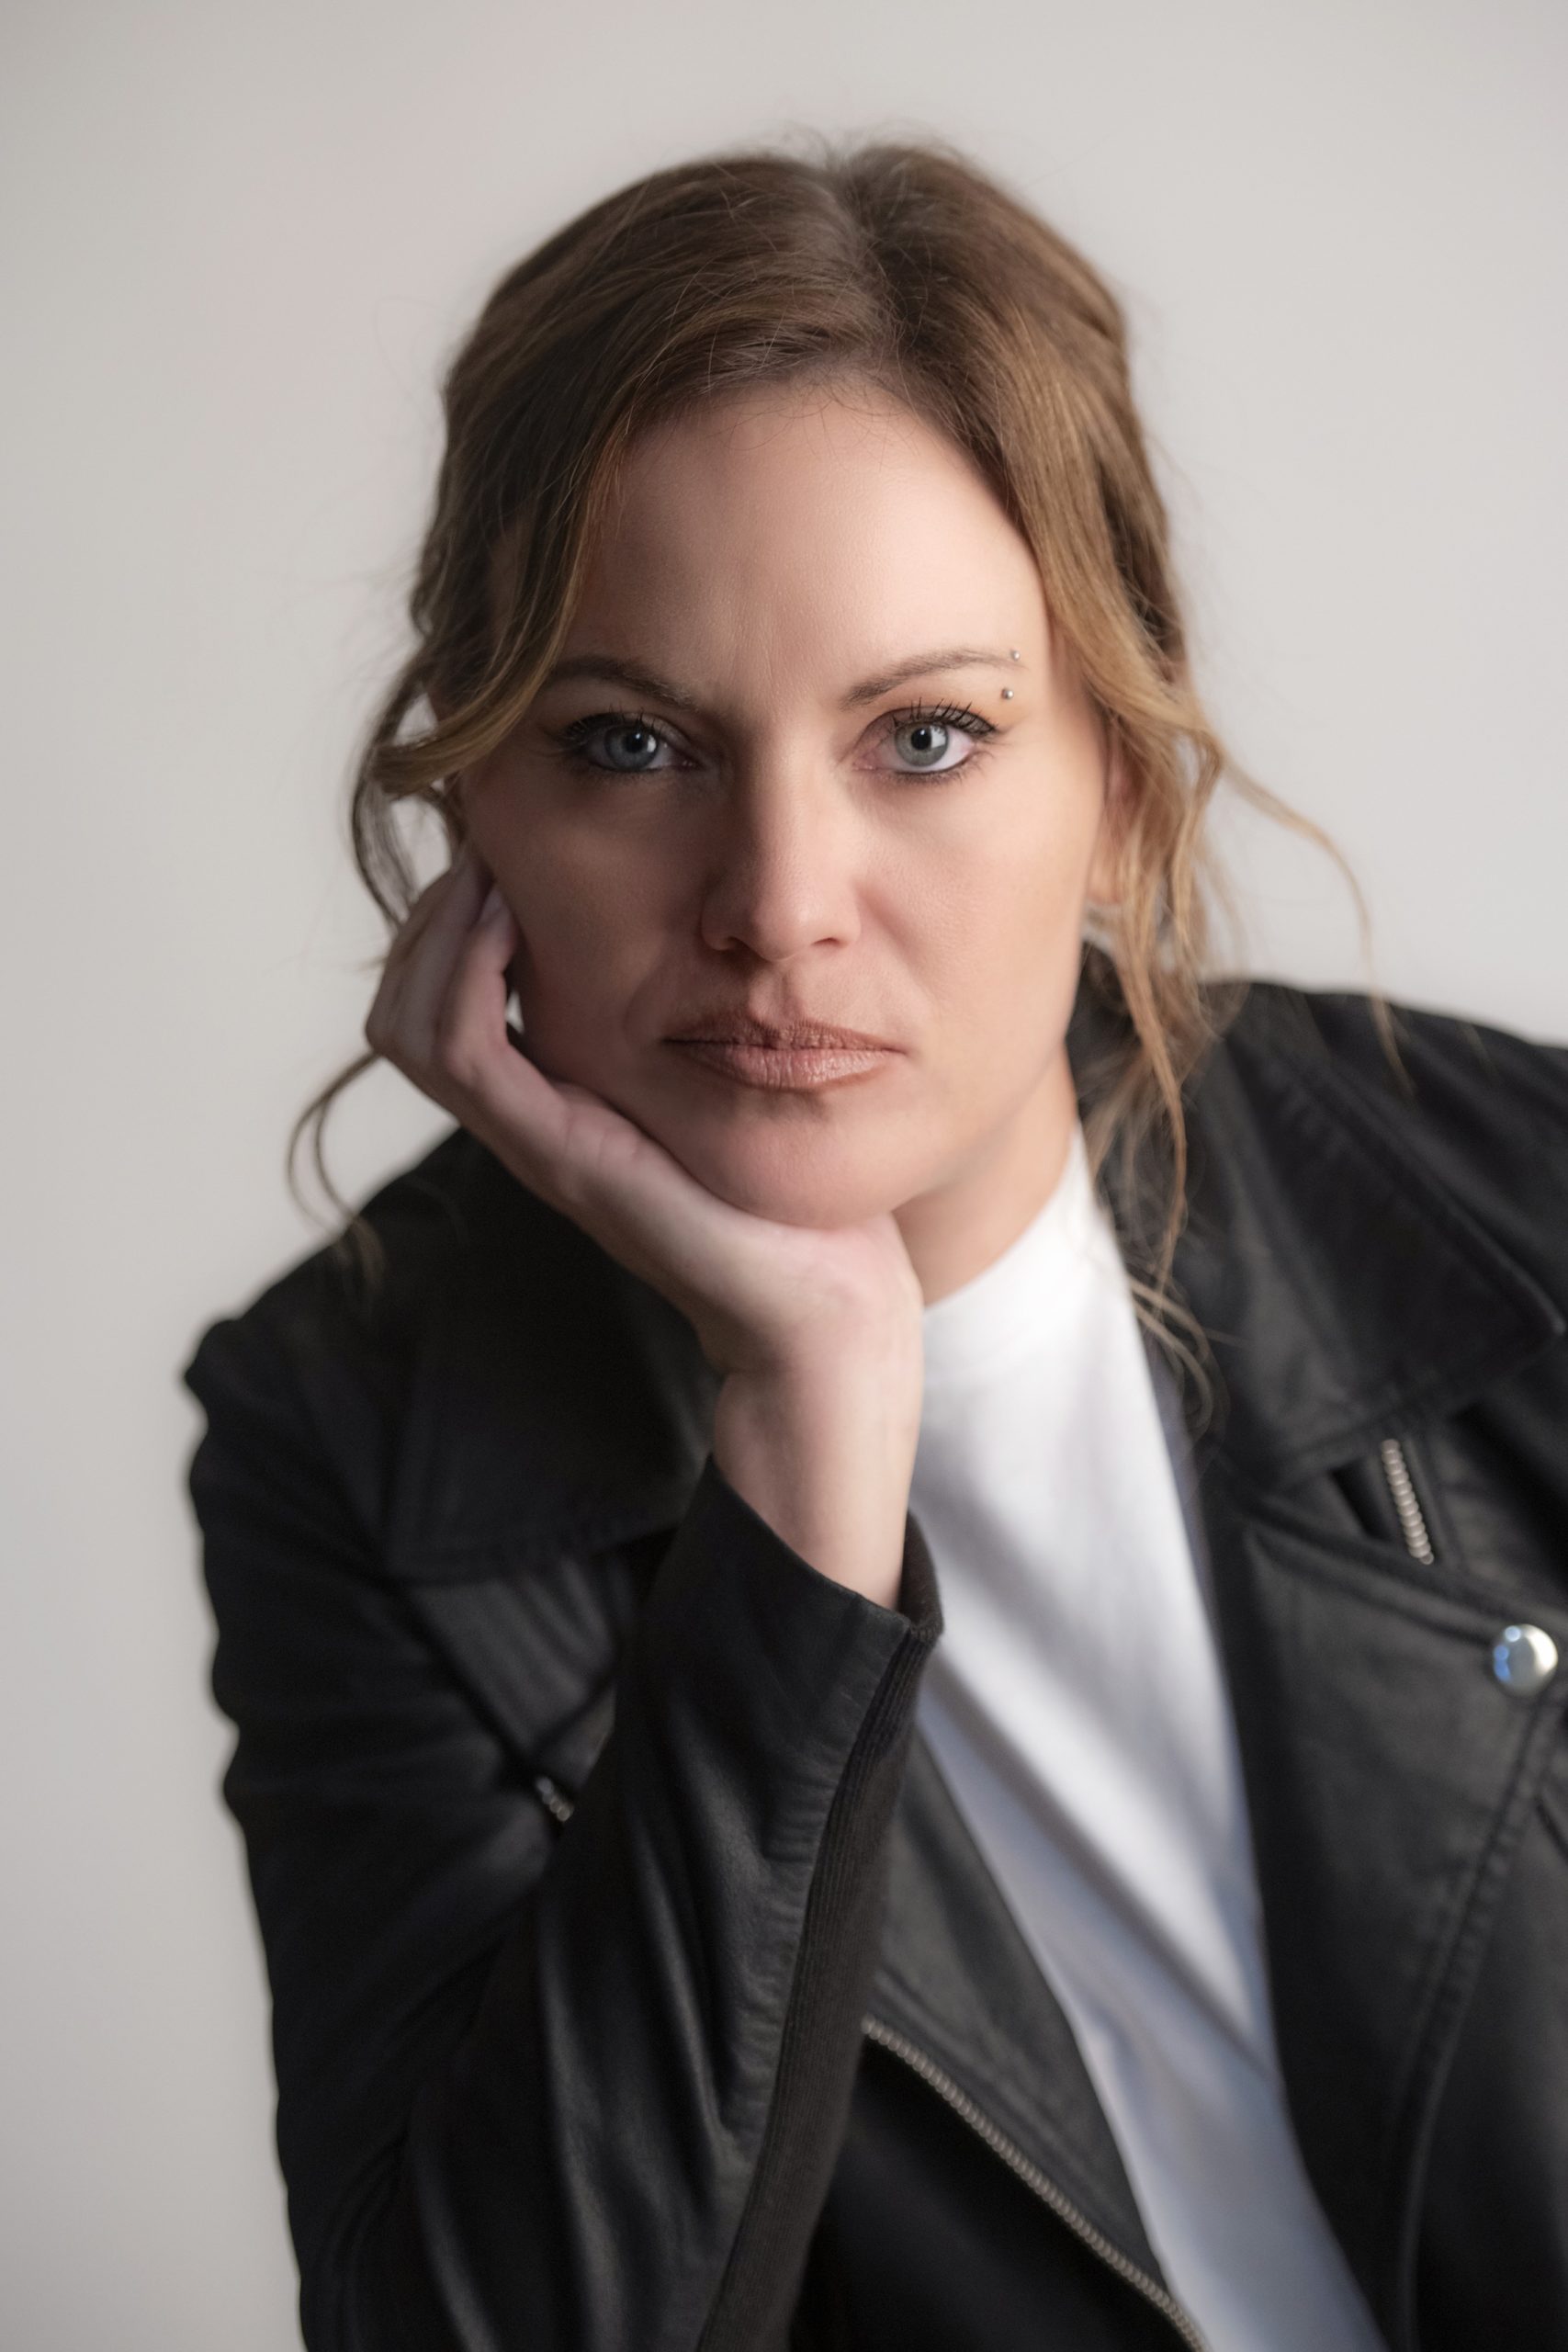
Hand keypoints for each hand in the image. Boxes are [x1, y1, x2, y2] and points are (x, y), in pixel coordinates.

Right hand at [364, 841, 925, 1396]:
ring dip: (434, 930)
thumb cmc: (802, 1204)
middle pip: (404, 1008)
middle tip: (487, 845)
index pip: (442, 1003)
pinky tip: (512, 917)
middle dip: (430, 913)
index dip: (454, 921)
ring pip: (409, 1024)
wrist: (826, 1311)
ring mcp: (535, 1141)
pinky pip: (460, 1050)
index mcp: (561, 1105)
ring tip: (490, 871)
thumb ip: (712, 1031)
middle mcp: (531, 1122)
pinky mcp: (556, 1154)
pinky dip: (465, 972)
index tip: (509, 849)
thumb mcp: (743, 1088)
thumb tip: (737, 944)